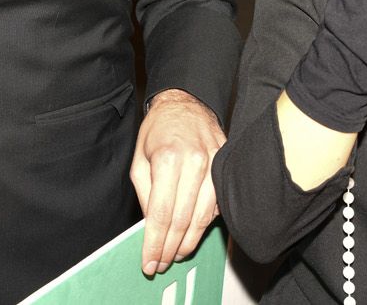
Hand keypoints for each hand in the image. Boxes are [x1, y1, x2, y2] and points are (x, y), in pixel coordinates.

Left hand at [131, 89, 224, 275]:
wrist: (186, 103)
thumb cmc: (158, 130)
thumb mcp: (139, 160)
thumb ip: (146, 195)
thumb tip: (152, 228)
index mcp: (168, 158)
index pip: (162, 214)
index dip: (155, 243)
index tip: (149, 262)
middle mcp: (194, 162)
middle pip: (183, 220)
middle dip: (171, 248)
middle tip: (162, 263)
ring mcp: (215, 164)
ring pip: (204, 216)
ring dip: (189, 241)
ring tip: (177, 254)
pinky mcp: (227, 166)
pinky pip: (218, 204)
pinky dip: (206, 223)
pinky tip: (194, 231)